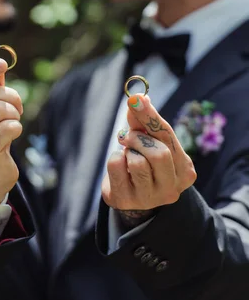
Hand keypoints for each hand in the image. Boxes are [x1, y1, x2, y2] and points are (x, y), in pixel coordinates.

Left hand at [101, 93, 196, 226]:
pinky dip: (114, 160)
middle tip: (126, 137)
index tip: (136, 99)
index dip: (150, 116)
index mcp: (185, 170)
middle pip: (158, 153)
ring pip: (138, 162)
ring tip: (127, 155)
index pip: (168, 136)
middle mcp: (172, 188)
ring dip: (127, 151)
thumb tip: (138, 98)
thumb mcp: (148, 142)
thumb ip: (143, 123)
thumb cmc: (145, 163)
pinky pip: (117, 166)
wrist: (131, 197)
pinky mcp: (126, 200)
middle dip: (138, 138)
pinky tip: (119, 169)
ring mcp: (150, 198)